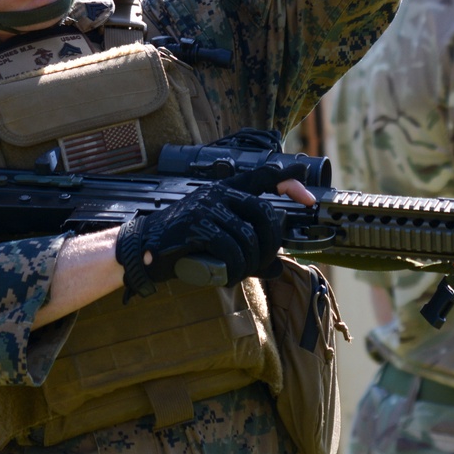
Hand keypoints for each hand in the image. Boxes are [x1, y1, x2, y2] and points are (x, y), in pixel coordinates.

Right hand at [115, 179, 282, 298]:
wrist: (145, 248)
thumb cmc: (184, 244)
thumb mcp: (218, 241)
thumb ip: (248, 250)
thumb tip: (278, 268)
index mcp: (226, 190)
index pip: (263, 177)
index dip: (289, 182)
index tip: (308, 197)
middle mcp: (219, 193)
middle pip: (265, 214)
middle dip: (270, 244)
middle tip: (260, 263)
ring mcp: (208, 207)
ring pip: (249, 237)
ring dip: (250, 263)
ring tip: (238, 273)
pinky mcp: (197, 225)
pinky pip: (232, 249)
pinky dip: (236, 269)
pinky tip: (228, 276)